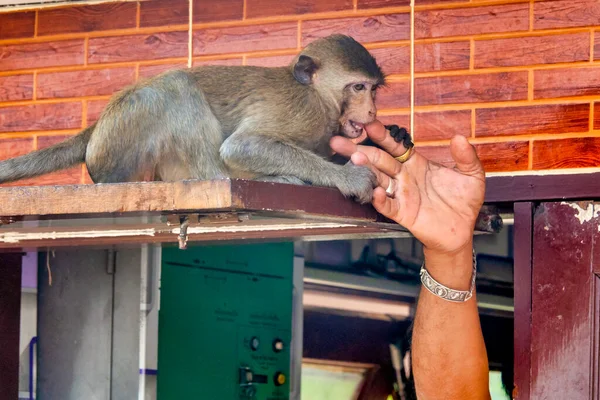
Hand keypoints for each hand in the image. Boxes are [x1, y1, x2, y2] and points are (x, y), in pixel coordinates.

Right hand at [330, 120, 484, 256]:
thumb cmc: (463, 202)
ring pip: (378, 179)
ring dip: (365, 169)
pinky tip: (375, 191)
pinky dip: (380, 199)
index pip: (395, 146)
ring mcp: (401, 195)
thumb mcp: (472, 175)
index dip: (383, 135)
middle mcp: (404, 177)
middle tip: (340, 140)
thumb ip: (466, 156)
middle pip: (378, 160)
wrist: (461, 231)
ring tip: (354, 158)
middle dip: (360, 149)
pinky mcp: (403, 213)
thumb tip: (460, 137)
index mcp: (416, 164)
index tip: (370, 124)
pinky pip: (388, 205)